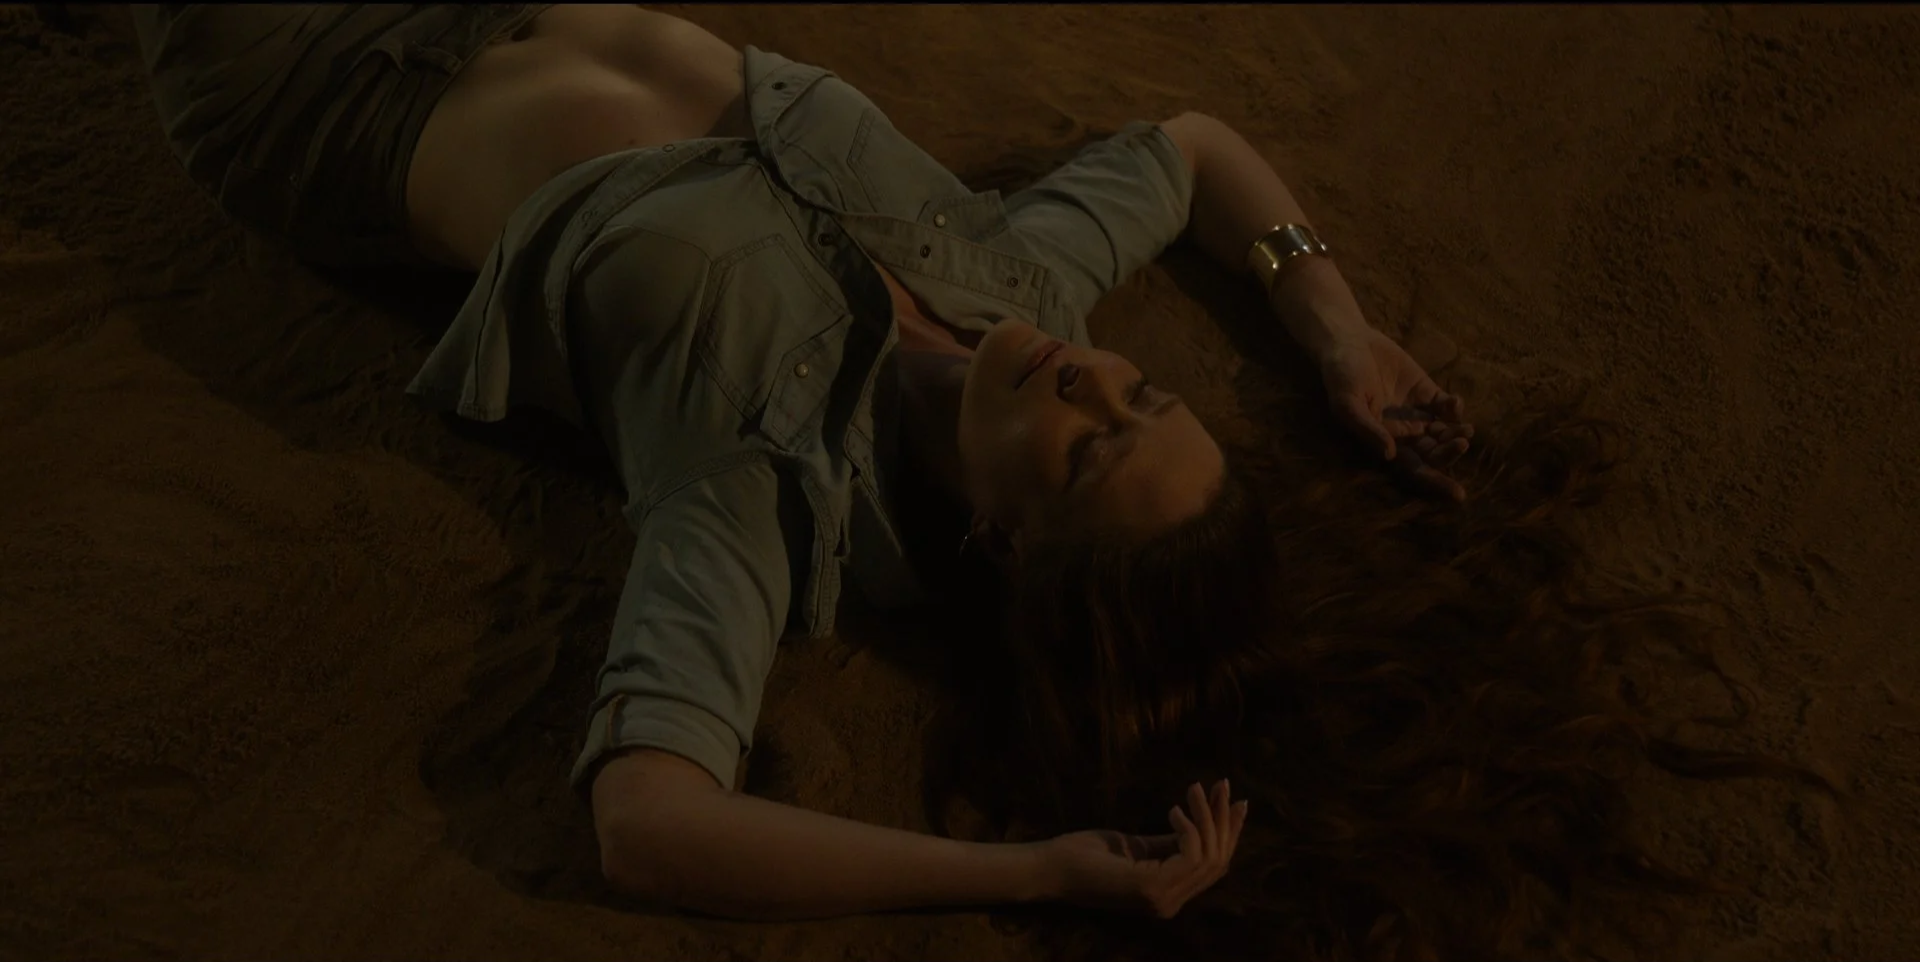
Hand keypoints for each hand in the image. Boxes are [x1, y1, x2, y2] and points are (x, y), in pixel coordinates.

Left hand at [1041, 780, 1247, 918]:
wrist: (1051, 868)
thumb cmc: (1086, 856)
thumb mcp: (1137, 846)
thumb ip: (1169, 842)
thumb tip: (1200, 822)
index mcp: (1168, 894)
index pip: (1214, 867)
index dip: (1230, 833)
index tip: (1238, 800)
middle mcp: (1170, 904)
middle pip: (1218, 862)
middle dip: (1224, 820)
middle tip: (1222, 784)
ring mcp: (1162, 900)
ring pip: (1209, 858)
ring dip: (1207, 818)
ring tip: (1195, 788)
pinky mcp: (1151, 889)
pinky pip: (1190, 855)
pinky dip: (1189, 828)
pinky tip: (1174, 808)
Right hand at [1318, 326, 1473, 500]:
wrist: (1348, 340)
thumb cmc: (1341, 374)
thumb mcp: (1348, 403)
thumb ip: (1368, 429)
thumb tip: (1390, 456)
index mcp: (1383, 441)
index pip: (1413, 469)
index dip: (1435, 483)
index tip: (1458, 495)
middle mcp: (1402, 432)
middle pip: (1433, 453)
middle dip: (1449, 453)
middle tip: (1461, 443)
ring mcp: (1416, 412)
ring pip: (1444, 433)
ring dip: (1457, 435)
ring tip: (1466, 430)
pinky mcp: (1426, 391)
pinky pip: (1446, 407)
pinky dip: (1455, 409)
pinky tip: (1454, 404)